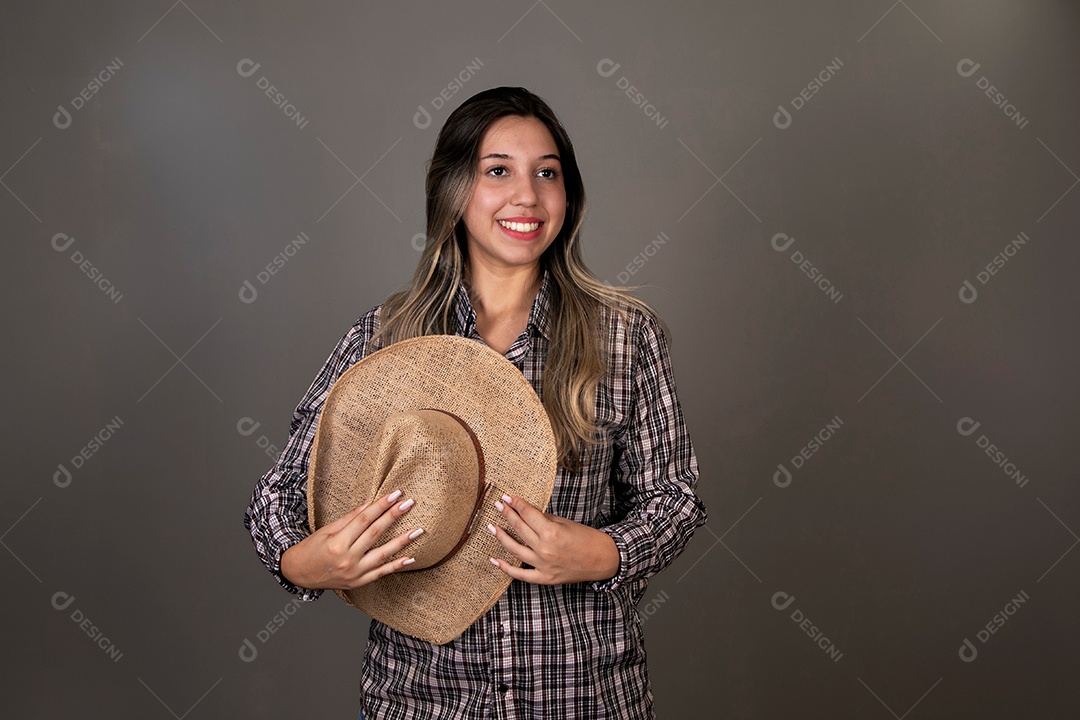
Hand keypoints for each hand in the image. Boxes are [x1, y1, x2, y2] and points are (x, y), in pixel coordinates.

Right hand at [280, 490, 422, 590]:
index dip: (381, 505)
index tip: (395, 495)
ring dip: (402, 541)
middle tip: (409, 504)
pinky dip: (396, 566)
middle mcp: (347, 558)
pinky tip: (410, 558)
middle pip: (375, 533)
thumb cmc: (311, 549)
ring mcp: (354, 573)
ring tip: (418, 530)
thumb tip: (370, 504)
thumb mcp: (327, 530)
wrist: (298, 574)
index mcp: (338, 542)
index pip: (365, 519)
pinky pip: (381, 573)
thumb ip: (350, 518)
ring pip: (383, 554)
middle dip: (393, 516)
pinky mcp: (358, 583)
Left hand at [487, 494, 619, 584]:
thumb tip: (525, 511)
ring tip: (491, 527)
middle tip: (498, 505)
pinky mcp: (545, 578)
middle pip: (519, 529)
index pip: (528, 514)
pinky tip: (495, 560)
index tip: (507, 497)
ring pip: (515, 550)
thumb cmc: (586, 538)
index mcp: (552, 532)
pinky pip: (521, 575)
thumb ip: (544, 519)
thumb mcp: (565, 523)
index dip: (516, 504)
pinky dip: (507, 568)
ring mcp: (543, 565)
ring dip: (501, 537)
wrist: (603, 560)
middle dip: (507, 514)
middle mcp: (545, 549)